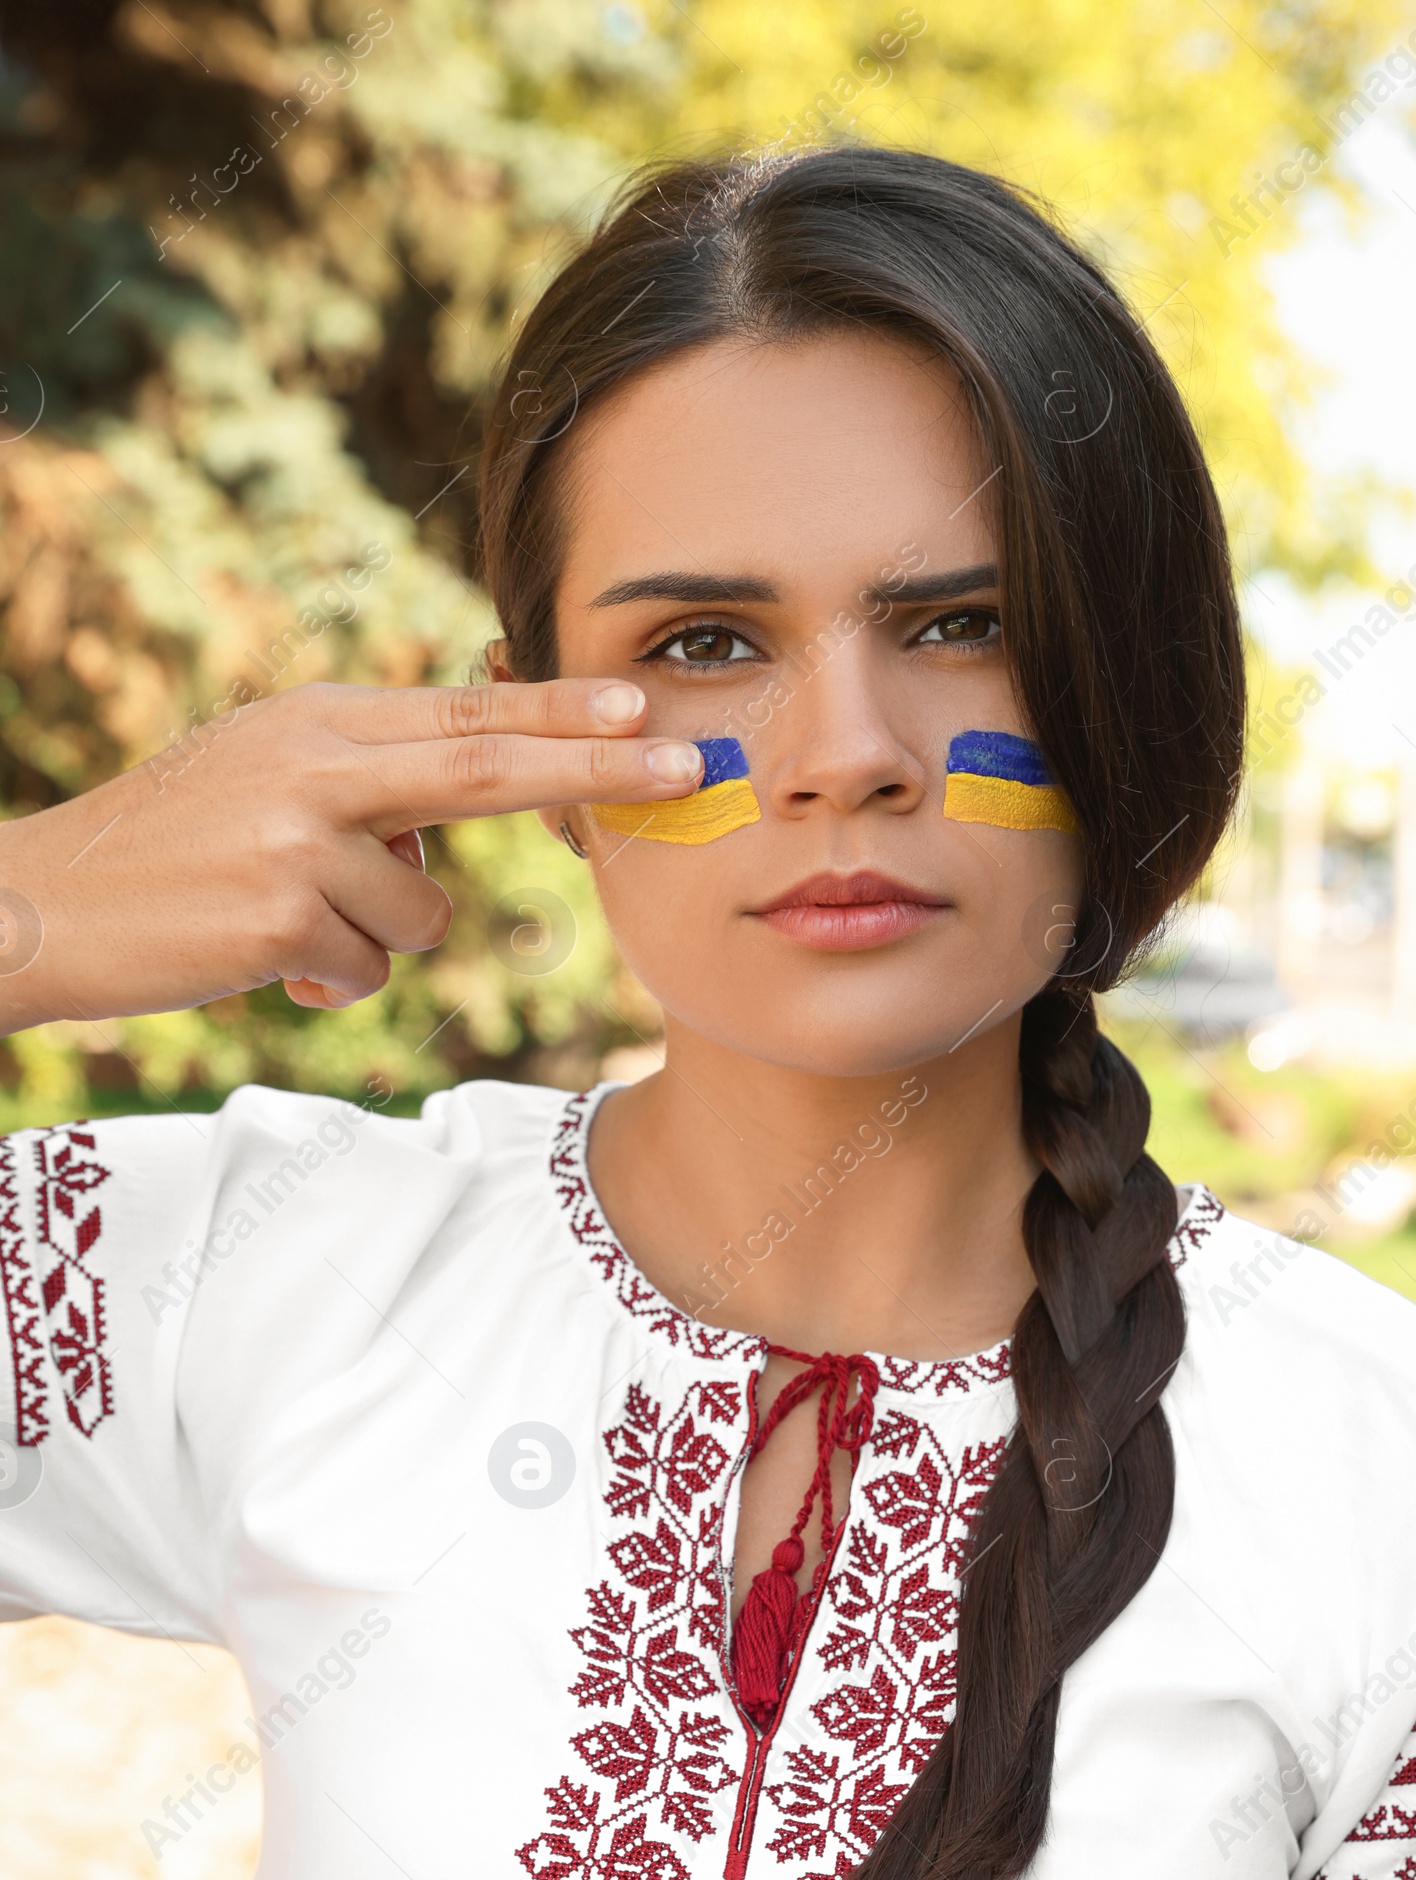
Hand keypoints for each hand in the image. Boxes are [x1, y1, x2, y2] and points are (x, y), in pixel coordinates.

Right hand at [0, 678, 703, 1026]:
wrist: (43, 903)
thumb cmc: (168, 852)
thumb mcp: (261, 779)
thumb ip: (361, 786)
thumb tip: (445, 843)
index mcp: (318, 722)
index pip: (461, 712)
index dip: (557, 710)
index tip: (640, 702)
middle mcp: (317, 764)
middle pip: (487, 766)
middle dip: (598, 768)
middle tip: (689, 766)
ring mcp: (301, 837)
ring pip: (425, 913)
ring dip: (377, 940)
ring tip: (285, 923)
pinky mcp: (284, 914)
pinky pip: (369, 967)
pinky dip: (328, 978)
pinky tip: (257, 955)